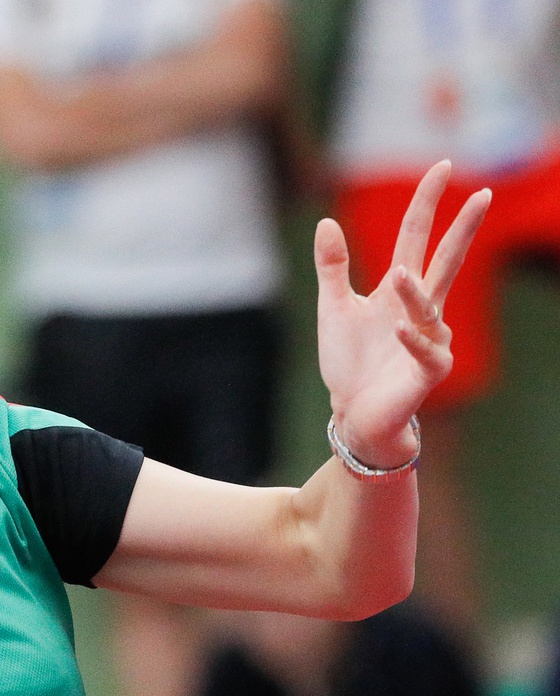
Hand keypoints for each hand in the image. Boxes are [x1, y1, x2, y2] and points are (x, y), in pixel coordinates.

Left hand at [315, 161, 490, 461]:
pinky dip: (413, 340)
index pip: (417, 236)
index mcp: (400, 288)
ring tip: (398, 276)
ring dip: (414, 293)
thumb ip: (333, 267)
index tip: (441, 167)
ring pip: (429, 307)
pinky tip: (399, 329)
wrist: (354, 413)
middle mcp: (422, 308)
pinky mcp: (428, 370)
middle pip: (447, 260)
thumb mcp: (334, 308)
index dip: (427, 203)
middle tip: (484, 193)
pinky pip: (426, 351)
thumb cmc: (350, 362)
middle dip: (464, 228)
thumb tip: (326, 222)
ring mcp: (430, 337)